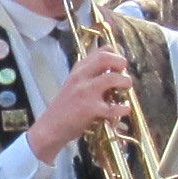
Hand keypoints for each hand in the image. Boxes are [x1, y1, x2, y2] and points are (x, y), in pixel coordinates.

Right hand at [28, 43, 131, 163]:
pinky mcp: (90, 109)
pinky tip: (125, 108)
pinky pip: (112, 107)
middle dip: (121, 62)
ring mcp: (85, 92)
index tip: (121, 63)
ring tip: (126, 87)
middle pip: (105, 58)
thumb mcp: (74, 84)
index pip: (100, 51)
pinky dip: (123, 108)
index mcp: (78, 70)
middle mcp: (81, 77)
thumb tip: (113, 71)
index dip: (116, 54)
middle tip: (125, 72)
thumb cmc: (64, 108)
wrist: (50, 127)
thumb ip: (89, 76)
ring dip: (125, 82)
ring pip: (112, 78)